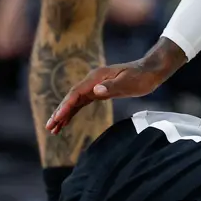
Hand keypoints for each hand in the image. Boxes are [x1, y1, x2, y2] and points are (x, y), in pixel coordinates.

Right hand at [45, 38, 186, 134]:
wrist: (150, 71)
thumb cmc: (141, 77)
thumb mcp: (128, 83)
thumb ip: (112, 87)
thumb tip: (95, 91)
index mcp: (96, 77)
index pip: (76, 93)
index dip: (66, 106)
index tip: (57, 118)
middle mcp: (92, 81)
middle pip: (71, 98)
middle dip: (60, 113)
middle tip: (49, 128)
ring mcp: (95, 86)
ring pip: (75, 102)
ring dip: (64, 115)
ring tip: (53, 130)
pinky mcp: (99, 91)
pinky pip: (82, 103)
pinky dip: (73, 113)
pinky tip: (66, 122)